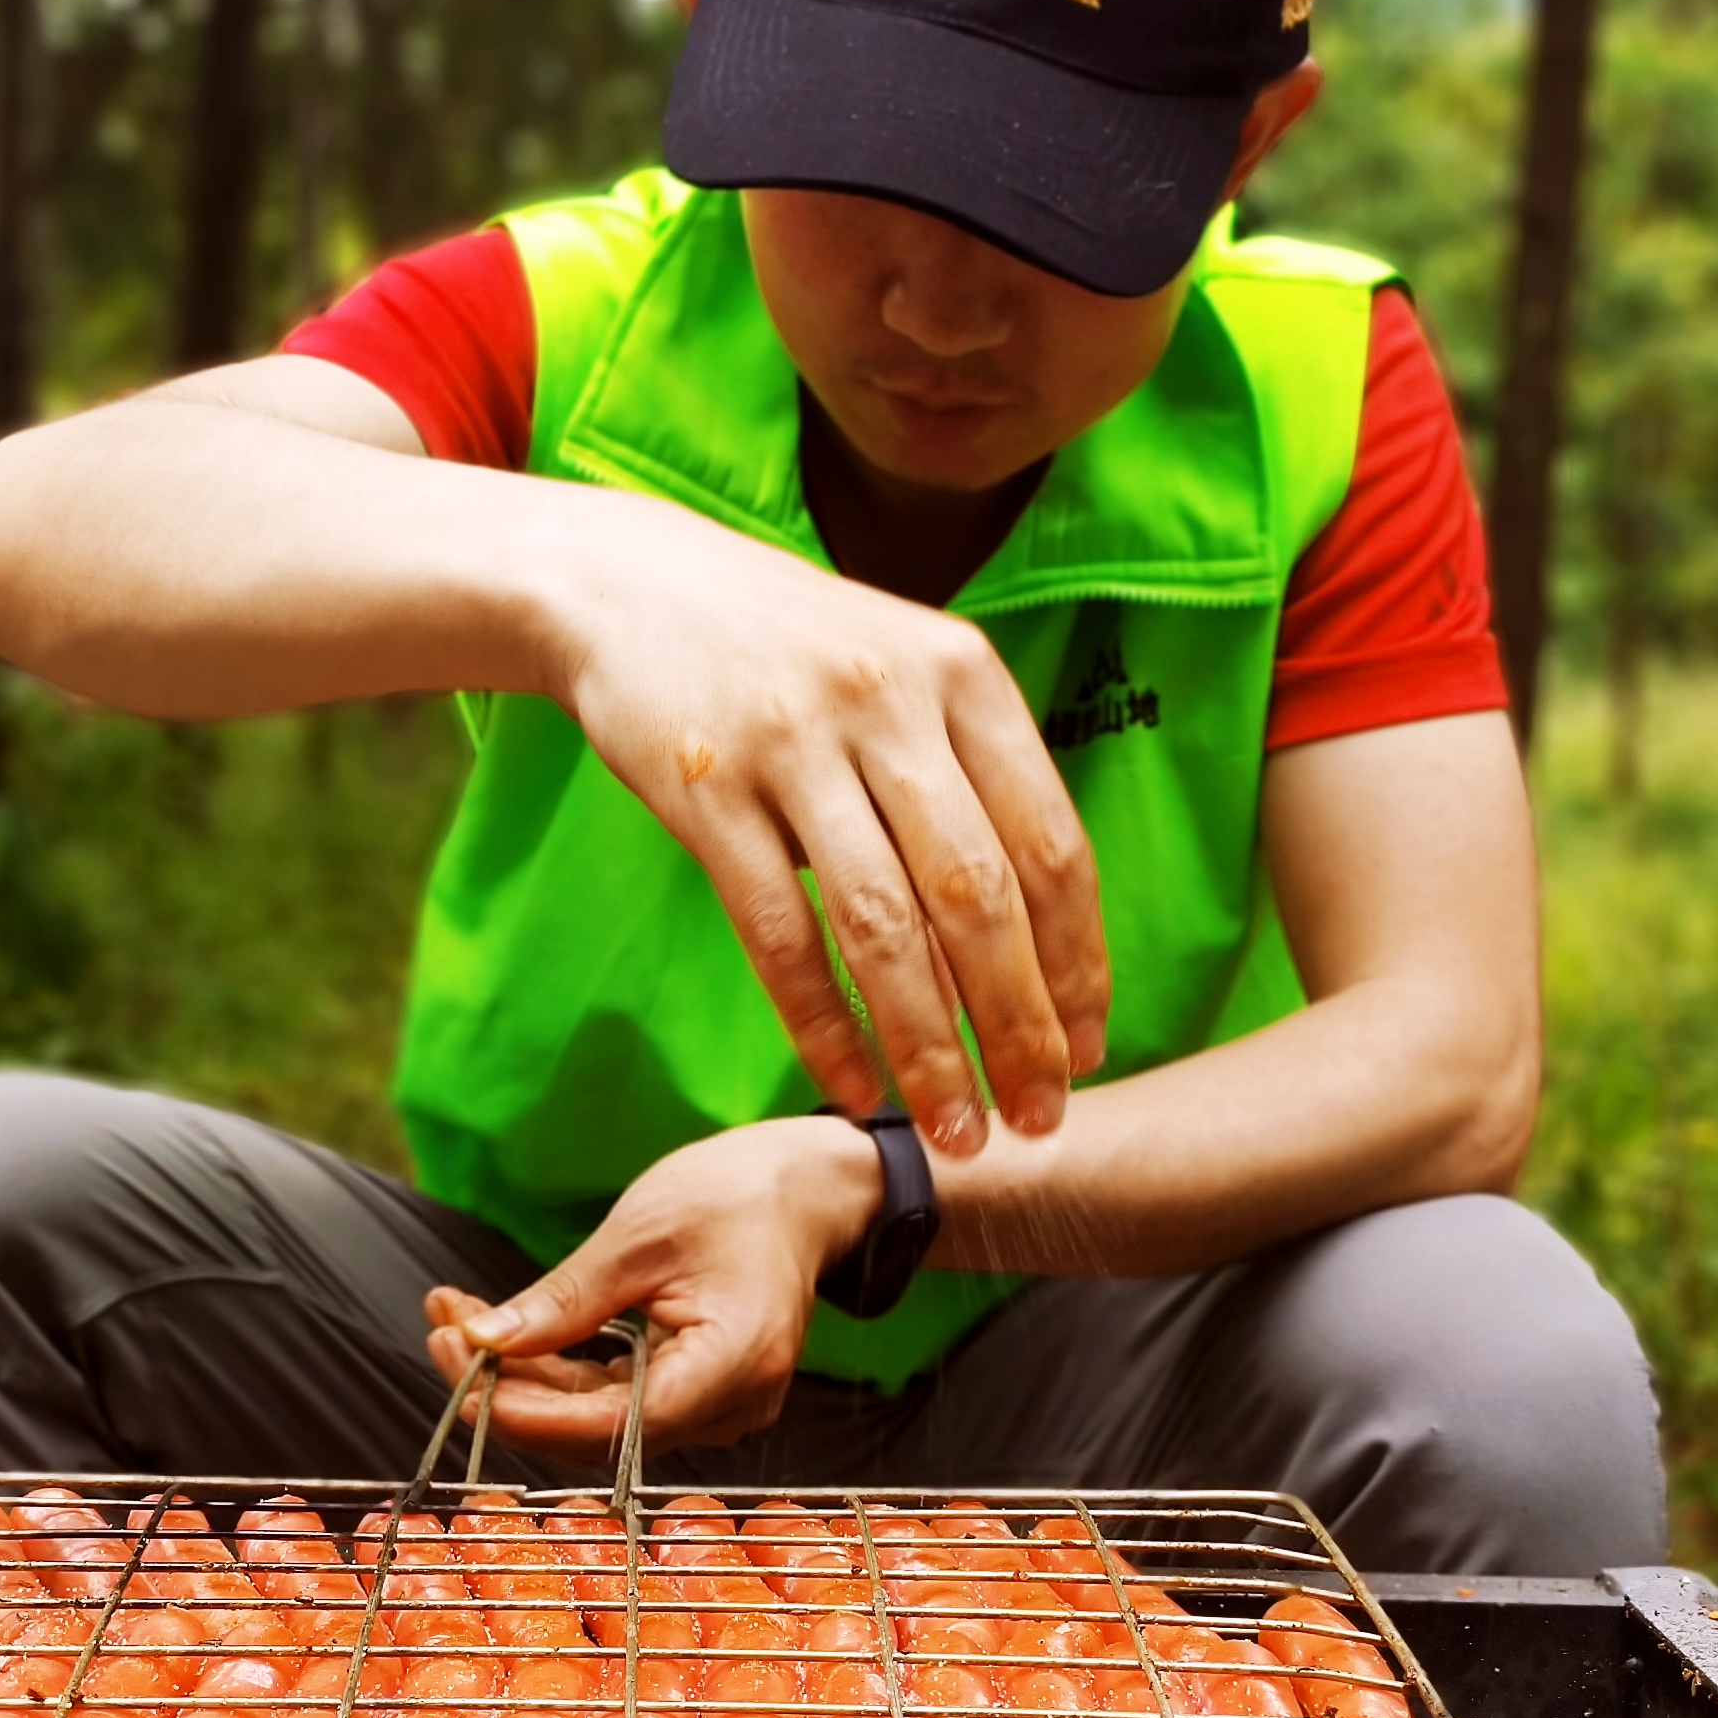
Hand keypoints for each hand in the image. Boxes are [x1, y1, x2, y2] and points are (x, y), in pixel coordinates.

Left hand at [424, 1118, 882, 1452]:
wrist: (806, 1190)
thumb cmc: (735, 1197)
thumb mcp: (638, 1237)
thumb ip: (563, 1302)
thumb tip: (480, 1344)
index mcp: (731, 1366)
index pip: (613, 1426)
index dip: (527, 1413)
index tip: (458, 1372)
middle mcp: (730, 1406)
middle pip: (596, 1430)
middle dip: (509, 1387)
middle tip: (438, 1329)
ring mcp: (715, 1406)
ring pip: (597, 1417)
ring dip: (523, 1374)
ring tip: (454, 1315)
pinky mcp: (696, 1394)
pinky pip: (615, 1399)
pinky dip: (557, 1368)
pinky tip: (504, 1331)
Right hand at [535, 516, 1105, 1156]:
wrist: (631, 584)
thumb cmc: (791, 653)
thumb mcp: (903, 676)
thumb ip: (973, 778)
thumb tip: (1043, 944)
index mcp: (964, 675)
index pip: (1051, 844)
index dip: (1077, 962)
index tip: (1086, 1050)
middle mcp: (890, 704)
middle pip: (980, 898)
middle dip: (1019, 1027)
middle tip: (1040, 1119)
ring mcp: (794, 743)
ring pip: (884, 928)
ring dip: (929, 1048)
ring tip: (956, 1133)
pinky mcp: (707, 787)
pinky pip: (778, 934)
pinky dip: (821, 1024)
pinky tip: (852, 1087)